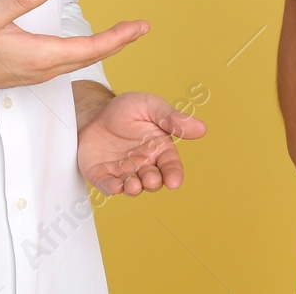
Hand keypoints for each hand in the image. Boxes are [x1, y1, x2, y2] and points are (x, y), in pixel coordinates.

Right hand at [0, 0, 148, 95]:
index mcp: (42, 54)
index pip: (91, 46)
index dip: (118, 36)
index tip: (140, 27)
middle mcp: (46, 68)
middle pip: (92, 55)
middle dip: (120, 41)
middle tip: (142, 28)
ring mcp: (39, 73)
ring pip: (81, 60)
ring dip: (105, 47)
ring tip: (124, 34)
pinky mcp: (32, 72)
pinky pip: (69, 62)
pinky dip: (87, 52)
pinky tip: (89, 46)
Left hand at [77, 91, 206, 195]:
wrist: (94, 112)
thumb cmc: (126, 110)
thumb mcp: (150, 106)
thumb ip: (171, 118)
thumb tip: (201, 128)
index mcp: (159, 150)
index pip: (171, 167)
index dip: (174, 175)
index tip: (174, 181)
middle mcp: (144, 165)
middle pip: (153, 181)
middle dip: (152, 183)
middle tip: (149, 179)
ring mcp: (123, 172)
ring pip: (132, 187)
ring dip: (134, 188)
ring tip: (132, 185)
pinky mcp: (103, 175)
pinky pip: (108, 186)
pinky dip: (112, 188)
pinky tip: (115, 186)